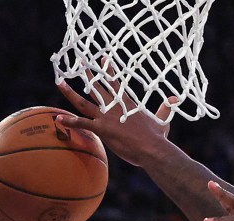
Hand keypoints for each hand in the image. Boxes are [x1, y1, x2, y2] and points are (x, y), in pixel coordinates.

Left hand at [56, 67, 177, 166]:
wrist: (153, 149)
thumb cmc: (157, 137)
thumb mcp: (163, 119)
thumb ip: (166, 107)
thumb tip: (176, 97)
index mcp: (126, 103)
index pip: (114, 82)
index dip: (107, 69)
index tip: (101, 58)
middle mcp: (113, 106)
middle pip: (96, 86)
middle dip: (87, 73)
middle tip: (79, 62)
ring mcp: (106, 117)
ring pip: (83, 102)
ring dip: (70, 92)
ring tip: (59, 82)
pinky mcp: (102, 129)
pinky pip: (82, 124)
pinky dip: (69, 121)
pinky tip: (57, 118)